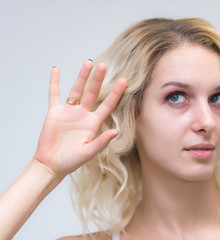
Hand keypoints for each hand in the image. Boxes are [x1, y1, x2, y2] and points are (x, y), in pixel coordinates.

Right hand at [33, 60, 125, 177]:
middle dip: (98, 79)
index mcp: (93, 123)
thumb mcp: (88, 152)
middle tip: (104, 65)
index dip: (116, 93)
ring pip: (76, 90)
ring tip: (88, 63)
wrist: (51, 164)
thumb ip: (101, 142)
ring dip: (82, 77)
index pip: (107, 105)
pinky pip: (54, 94)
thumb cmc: (71, 161)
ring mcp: (69, 112)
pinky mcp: (55, 112)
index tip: (124, 81)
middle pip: (92, 93)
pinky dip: (54, 82)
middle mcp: (83, 114)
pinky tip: (56, 70)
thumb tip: (116, 131)